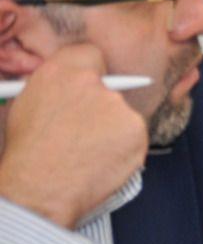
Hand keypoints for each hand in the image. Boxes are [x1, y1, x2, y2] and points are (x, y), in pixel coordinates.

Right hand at [0, 44, 147, 228]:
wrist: (39, 189)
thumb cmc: (27, 155)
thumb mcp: (25, 107)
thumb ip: (52, 89)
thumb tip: (68, 87)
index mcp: (60, 72)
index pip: (91, 55)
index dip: (92, 73)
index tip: (92, 87)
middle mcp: (91, 83)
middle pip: (109, 89)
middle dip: (101, 108)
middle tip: (86, 132)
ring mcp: (117, 106)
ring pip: (122, 115)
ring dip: (112, 131)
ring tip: (86, 153)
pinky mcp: (136, 129)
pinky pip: (134, 136)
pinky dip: (124, 149)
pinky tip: (101, 162)